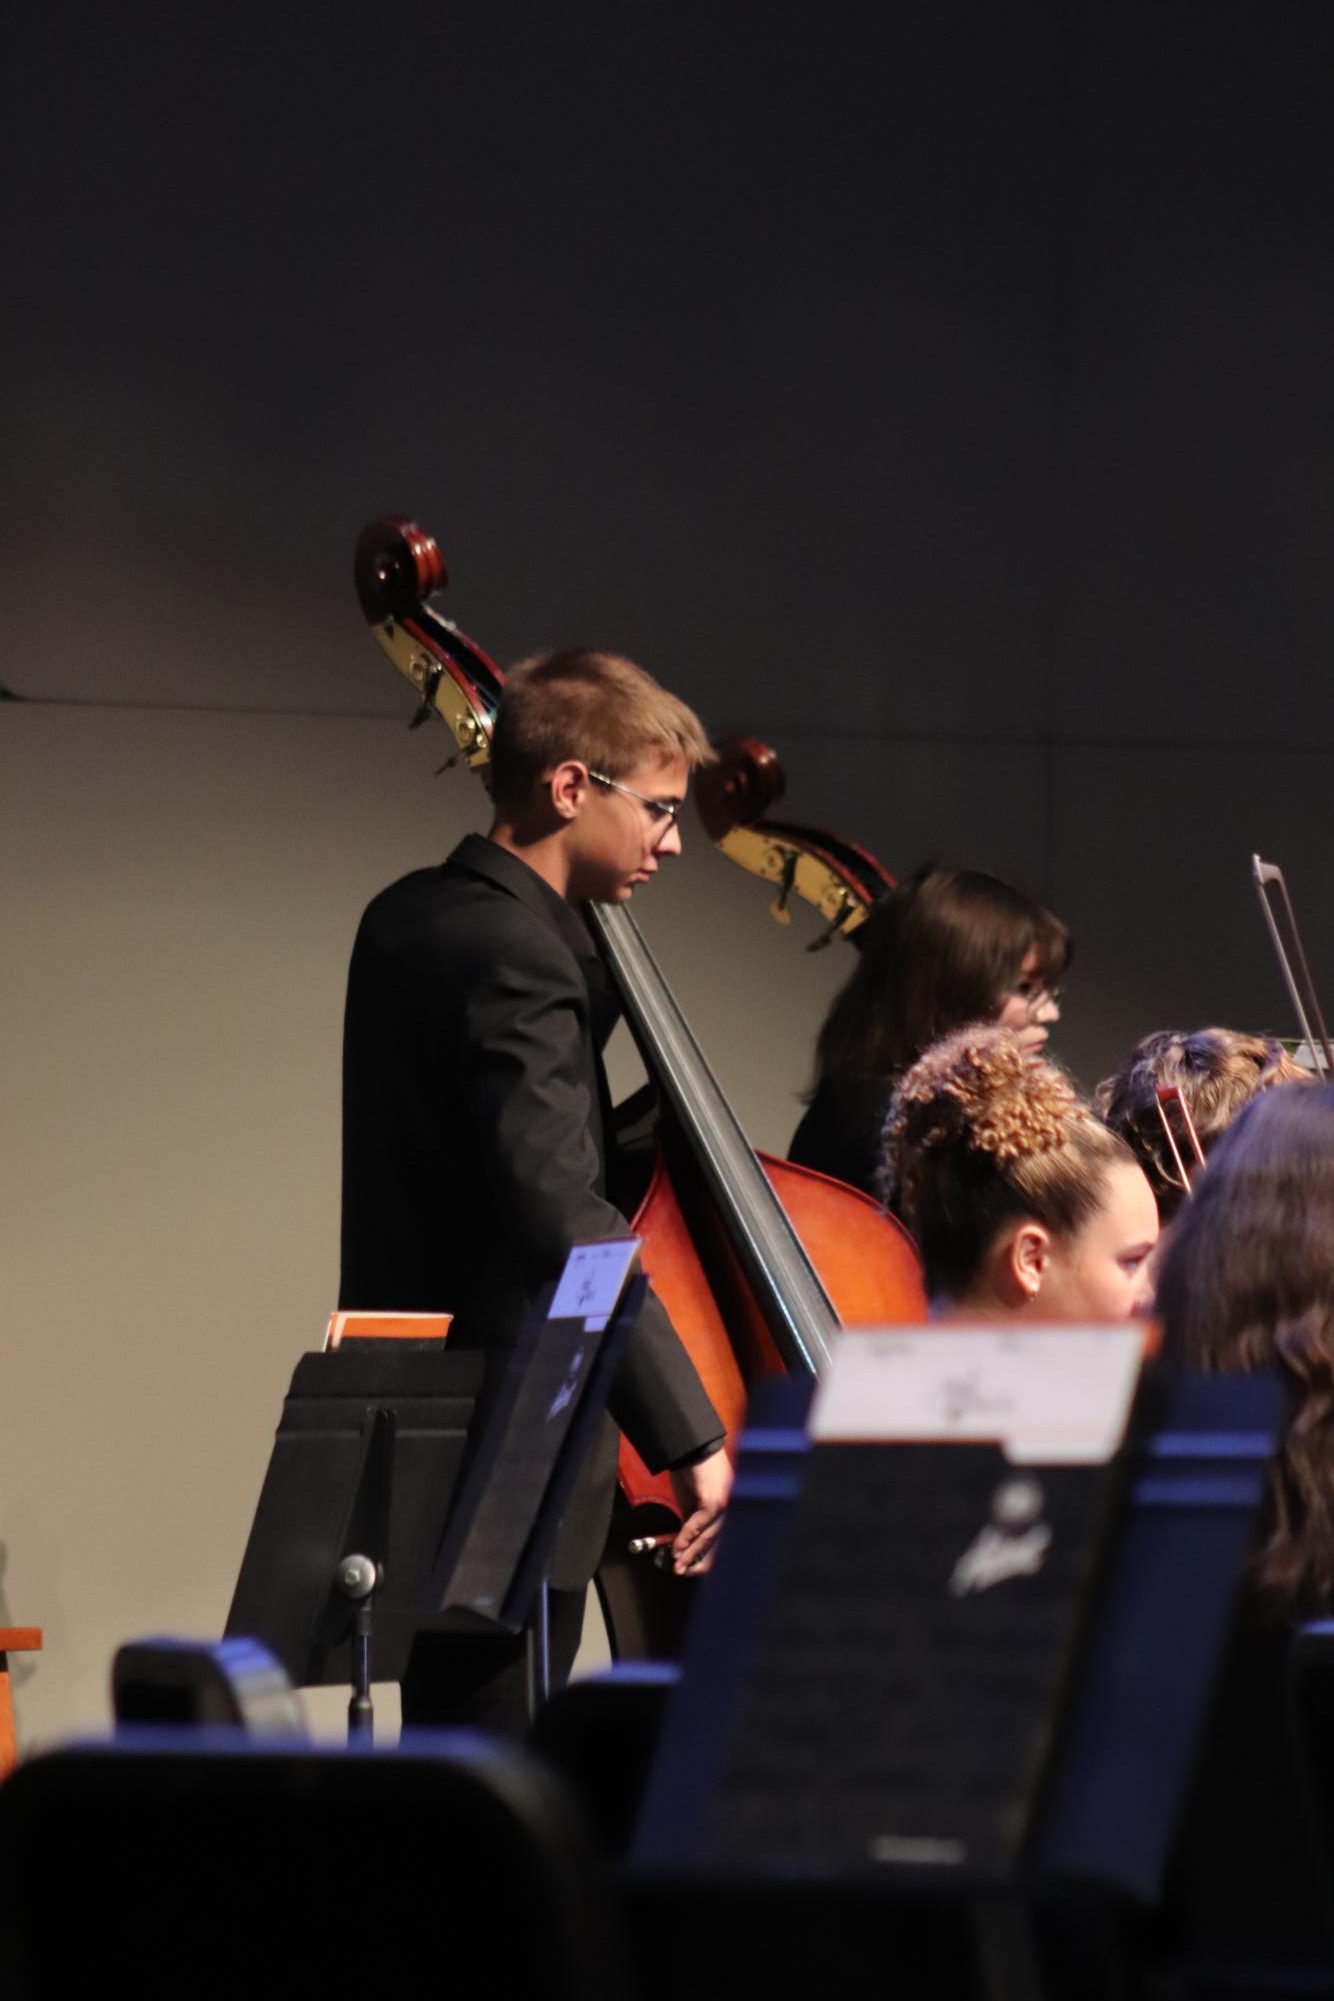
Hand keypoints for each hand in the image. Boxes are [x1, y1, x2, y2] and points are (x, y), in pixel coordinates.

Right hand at [668, 1444, 732, 1575]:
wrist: (692, 1448)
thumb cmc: (693, 1472)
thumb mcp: (692, 1502)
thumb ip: (693, 1521)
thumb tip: (687, 1543)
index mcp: (729, 1511)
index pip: (722, 1541)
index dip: (708, 1558)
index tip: (694, 1570)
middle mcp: (733, 1509)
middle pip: (719, 1543)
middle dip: (700, 1561)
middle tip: (684, 1572)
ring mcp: (727, 1504)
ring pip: (710, 1536)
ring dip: (691, 1552)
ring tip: (678, 1565)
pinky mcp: (716, 1499)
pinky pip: (700, 1523)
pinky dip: (687, 1536)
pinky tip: (677, 1547)